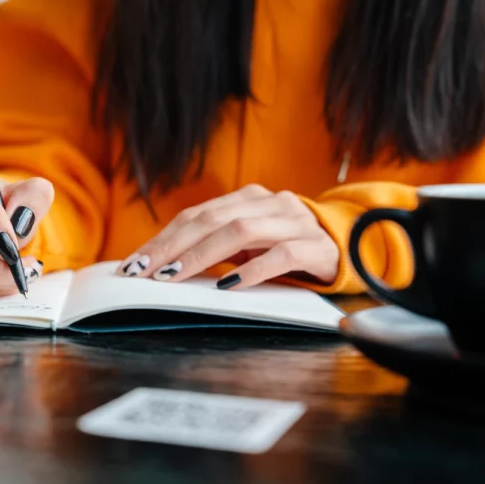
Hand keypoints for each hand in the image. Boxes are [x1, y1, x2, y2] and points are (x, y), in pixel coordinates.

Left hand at [116, 184, 338, 288]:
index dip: (163, 239)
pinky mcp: (317, 246)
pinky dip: (252, 269)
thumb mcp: (248, 245)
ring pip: (241, 232)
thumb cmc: (287, 250)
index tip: (134, 263)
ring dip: (202, 256)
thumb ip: (215, 246)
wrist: (349, 250)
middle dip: (172, 247)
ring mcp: (295, 222)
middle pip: (212, 220)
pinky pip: (282, 255)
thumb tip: (162, 266)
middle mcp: (270, 203)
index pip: (196, 216)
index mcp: (248, 198)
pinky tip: (229, 285)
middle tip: (144, 272)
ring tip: (174, 276)